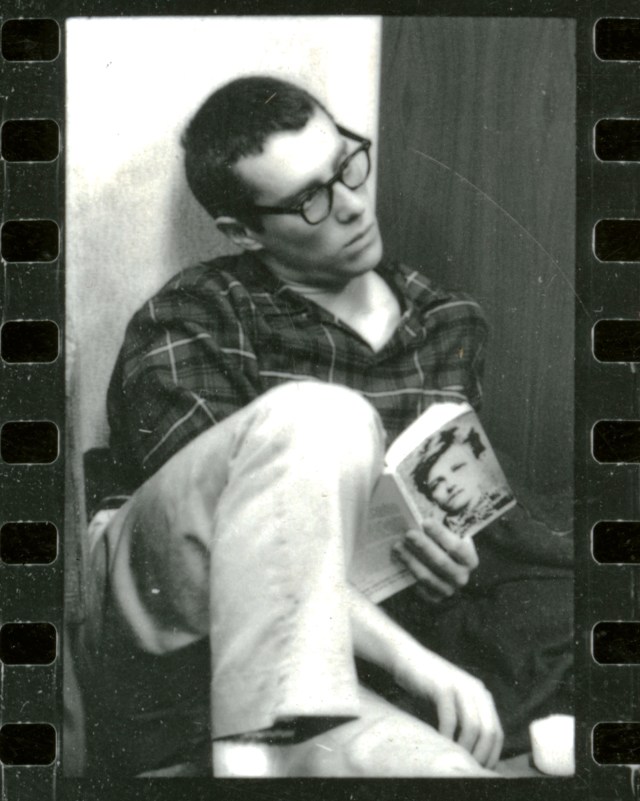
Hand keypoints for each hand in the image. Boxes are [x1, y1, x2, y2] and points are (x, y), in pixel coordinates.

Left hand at [393, 520, 478, 602]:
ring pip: (427, 575)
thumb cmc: (447, 551)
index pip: (456, 547)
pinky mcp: (433, 598)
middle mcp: (461, 577)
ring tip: (397, 546)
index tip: (425, 521)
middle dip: (423, 546)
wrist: (449, 578)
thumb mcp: (453, 539)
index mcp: (469, 560)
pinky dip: (408, 572)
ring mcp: (447, 590)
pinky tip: (398, 559)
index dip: (441, 534)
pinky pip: (418, 586)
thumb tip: (426, 510)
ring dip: (411, 560)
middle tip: (408, 533)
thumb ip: (444, 529)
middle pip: (440, 561)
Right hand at [395, 647, 503, 768]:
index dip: (491, 755)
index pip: (497, 732)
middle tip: (467, 768)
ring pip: (473, 726)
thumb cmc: (428, 685)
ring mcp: (461, 686)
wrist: (407, 657)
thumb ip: (465, 719)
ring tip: (454, 758)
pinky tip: (440, 743)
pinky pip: (450, 719)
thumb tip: (474, 754)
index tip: (480, 770)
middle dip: (480, 755)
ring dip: (465, 748)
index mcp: (482, 695)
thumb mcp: (454, 701)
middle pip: (489, 731)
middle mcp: (476, 689)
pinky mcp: (443, 686)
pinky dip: (447, 736)